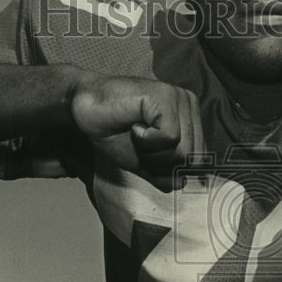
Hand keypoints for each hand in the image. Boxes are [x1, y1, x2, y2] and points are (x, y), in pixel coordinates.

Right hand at [70, 75, 203, 190]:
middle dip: (159, 162)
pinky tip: (134, 125)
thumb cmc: (113, 131)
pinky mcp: (166, 97)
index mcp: (190, 118)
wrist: (84, 109)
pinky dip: (146, 140)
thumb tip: (182, 184)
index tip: (145, 151)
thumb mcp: (144, 161)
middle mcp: (189, 105)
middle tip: (138, 142)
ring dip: (151, 152)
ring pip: (182, 151)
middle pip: (192, 159)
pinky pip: (169, 138)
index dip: (168, 168)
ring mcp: (179, 98)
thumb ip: (166, 173)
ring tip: (135, 132)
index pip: (198, 161)